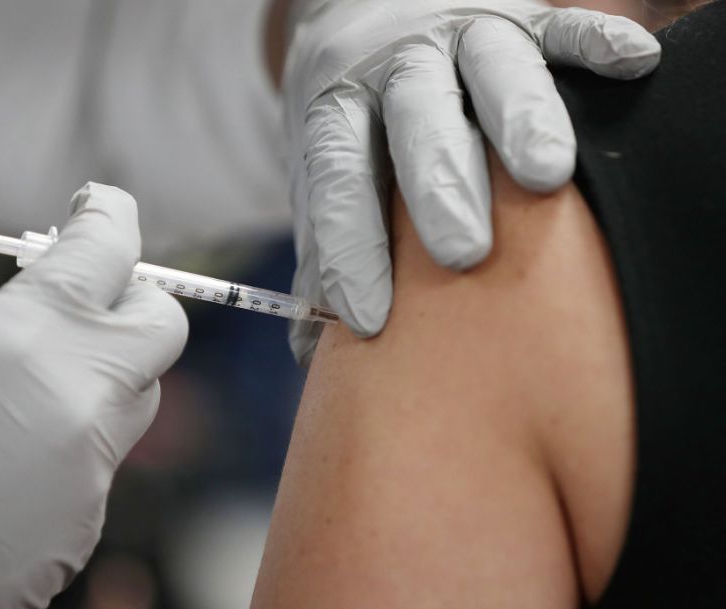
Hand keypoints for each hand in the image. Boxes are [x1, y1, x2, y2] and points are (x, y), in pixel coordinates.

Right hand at [0, 141, 187, 607]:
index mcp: (32, 341)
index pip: (111, 248)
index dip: (110, 213)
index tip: (95, 205)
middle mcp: (85, 401)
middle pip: (162, 322)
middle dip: (130, 296)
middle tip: (73, 293)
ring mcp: (94, 468)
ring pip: (139, 392)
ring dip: (107, 366)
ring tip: (30, 372)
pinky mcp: (88, 519)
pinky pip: (108, 456)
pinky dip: (81, 432)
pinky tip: (13, 445)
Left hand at [284, 0, 660, 363]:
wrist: (361, 10)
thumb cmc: (354, 120)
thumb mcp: (321, 169)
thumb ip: (323, 247)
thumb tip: (309, 349)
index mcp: (337, 107)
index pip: (338, 178)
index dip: (350, 245)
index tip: (367, 316)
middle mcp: (395, 67)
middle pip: (417, 123)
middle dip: (440, 187)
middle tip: (461, 255)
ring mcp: (457, 34)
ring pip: (490, 68)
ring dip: (520, 118)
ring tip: (545, 177)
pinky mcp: (516, 14)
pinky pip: (559, 24)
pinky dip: (592, 43)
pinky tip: (632, 65)